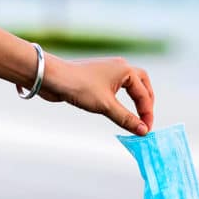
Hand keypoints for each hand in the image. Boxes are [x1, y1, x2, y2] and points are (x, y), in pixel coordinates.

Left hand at [38, 54, 154, 135]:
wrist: (52, 78)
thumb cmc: (79, 87)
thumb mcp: (105, 106)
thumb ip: (126, 119)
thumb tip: (143, 131)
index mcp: (125, 70)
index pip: (144, 94)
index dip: (146, 114)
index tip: (145, 131)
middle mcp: (119, 67)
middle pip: (142, 84)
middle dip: (146, 102)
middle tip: (146, 119)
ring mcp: (109, 71)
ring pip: (131, 85)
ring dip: (136, 99)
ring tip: (137, 116)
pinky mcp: (98, 78)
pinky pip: (118, 88)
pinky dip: (123, 100)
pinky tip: (120, 109)